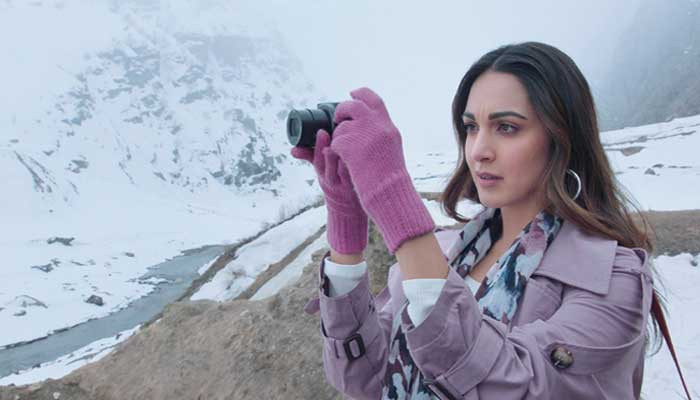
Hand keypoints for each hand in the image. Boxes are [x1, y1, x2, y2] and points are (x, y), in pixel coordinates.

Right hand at [291, 129, 368, 253]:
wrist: (348, 208)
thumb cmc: (334, 181)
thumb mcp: (320, 171)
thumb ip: (309, 156)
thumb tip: (292, 150)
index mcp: (322, 174)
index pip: (317, 160)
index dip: (319, 146)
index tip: (322, 131)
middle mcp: (333, 181)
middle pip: (331, 164)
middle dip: (333, 150)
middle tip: (339, 133)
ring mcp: (347, 184)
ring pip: (346, 169)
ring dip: (349, 154)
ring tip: (354, 137)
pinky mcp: (361, 185)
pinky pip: (360, 173)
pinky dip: (361, 161)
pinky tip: (366, 148)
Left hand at [330, 87, 433, 253]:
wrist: (389, 193)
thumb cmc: (391, 179)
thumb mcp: (391, 149)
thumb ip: (380, 135)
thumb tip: (366, 124)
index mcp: (388, 127)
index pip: (374, 100)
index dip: (361, 94)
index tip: (353, 93)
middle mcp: (376, 126)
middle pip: (353, 106)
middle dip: (342, 110)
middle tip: (339, 118)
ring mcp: (362, 135)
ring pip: (341, 127)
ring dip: (339, 138)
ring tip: (346, 153)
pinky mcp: (349, 146)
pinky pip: (335, 142)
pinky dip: (336, 151)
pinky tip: (344, 161)